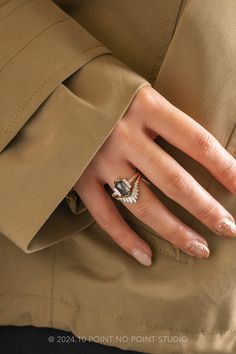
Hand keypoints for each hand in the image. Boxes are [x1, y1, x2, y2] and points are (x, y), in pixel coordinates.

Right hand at [74, 86, 235, 265]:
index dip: (224, 167)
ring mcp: (99, 159)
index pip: (196, 141)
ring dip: (174, 230)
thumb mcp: (141, 92)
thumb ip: (166, 120)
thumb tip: (204, 153)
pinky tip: (146, 257)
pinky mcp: (79, 177)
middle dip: (205, 209)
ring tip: (200, 249)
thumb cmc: (108, 91)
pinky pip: (104, 214)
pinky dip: (125, 238)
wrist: (55, 90)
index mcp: (146, 107)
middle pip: (174, 180)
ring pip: (143, 204)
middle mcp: (124, 135)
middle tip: (229, 228)